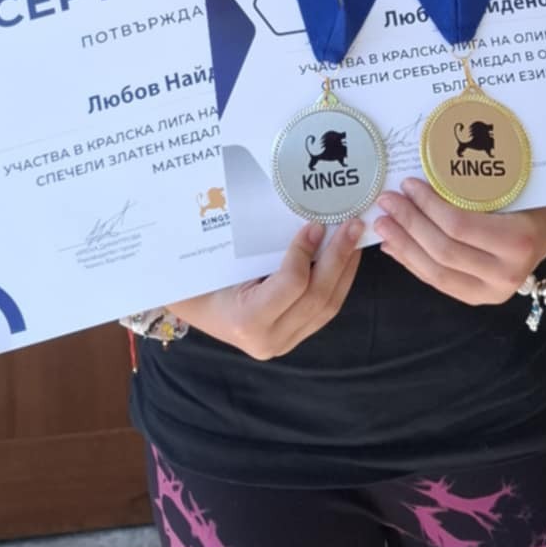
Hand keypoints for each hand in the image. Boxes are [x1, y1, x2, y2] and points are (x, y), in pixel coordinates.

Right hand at [169, 219, 363, 359]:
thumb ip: (258, 242)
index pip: (291, 285)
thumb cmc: (200, 278)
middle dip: (339, 257)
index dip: (306, 252)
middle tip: (352, 224)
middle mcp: (268, 340)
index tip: (315, 224)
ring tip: (354, 237)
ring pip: (327, 307)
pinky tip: (345, 258)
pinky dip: (338, 281)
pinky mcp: (293, 338)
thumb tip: (296, 204)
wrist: (191, 306)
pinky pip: (324, 310)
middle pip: (317, 298)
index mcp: (246, 320)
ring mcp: (283, 343)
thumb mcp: (223, 258)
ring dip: (345, 269)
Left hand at [371, 180, 545, 305]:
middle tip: (387, 201)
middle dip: (409, 225)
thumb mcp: (508, 188)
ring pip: (436, 272)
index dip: (428, 206)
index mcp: (516, 241)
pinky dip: (412, 263)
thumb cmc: (530, 199)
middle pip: (444, 251)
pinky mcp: (479, 299)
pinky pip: (438, 282)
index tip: (407, 184)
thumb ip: (468, 189)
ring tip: (383, 224)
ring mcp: (493, 292)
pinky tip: (394, 246)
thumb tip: (416, 185)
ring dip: (404, 246)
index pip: (459, 226)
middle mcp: (506, 273)